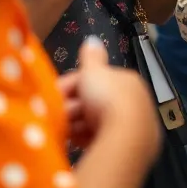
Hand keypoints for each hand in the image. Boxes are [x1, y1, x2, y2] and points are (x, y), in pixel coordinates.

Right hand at [61, 36, 159, 159]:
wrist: (125, 136)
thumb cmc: (107, 98)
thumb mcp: (94, 72)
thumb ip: (91, 57)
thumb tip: (92, 39)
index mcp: (127, 80)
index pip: (95, 79)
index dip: (72, 84)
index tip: (54, 92)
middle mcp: (132, 100)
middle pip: (93, 102)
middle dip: (72, 106)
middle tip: (55, 112)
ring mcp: (131, 125)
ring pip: (94, 122)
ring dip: (75, 123)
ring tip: (61, 128)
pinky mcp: (126, 147)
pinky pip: (99, 140)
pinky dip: (83, 139)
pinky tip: (72, 141)